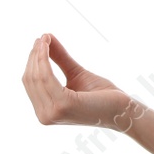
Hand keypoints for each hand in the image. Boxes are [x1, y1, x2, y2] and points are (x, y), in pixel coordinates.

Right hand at [21, 33, 142, 130]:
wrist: (123, 109)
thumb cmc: (102, 95)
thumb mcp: (75, 73)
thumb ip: (59, 59)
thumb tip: (46, 37)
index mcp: (45, 111)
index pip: (30, 82)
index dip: (33, 61)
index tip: (40, 40)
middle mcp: (45, 116)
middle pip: (31, 79)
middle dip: (34, 56)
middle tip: (42, 37)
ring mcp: (52, 112)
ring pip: (37, 77)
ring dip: (38, 55)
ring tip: (45, 39)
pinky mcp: (63, 106)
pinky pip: (47, 77)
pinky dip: (44, 60)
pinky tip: (47, 47)